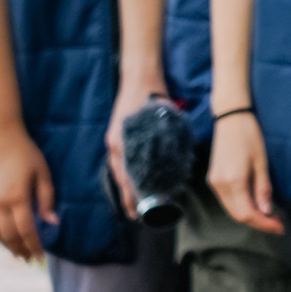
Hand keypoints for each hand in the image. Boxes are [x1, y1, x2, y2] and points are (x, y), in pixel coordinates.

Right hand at [0, 124, 56, 259]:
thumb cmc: (25, 152)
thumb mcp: (42, 172)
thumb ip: (47, 198)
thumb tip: (52, 222)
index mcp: (17, 197)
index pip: (26, 230)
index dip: (33, 244)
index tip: (41, 255)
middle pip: (9, 235)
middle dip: (20, 249)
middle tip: (30, 259)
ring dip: (6, 245)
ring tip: (17, 253)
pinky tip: (2, 238)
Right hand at [103, 76, 168, 218]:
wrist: (139, 74)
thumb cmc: (154, 94)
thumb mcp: (163, 116)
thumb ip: (167, 137)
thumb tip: (177, 159)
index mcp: (124, 142)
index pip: (127, 177)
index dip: (132, 196)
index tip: (137, 211)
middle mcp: (115, 144)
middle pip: (120, 178)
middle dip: (127, 198)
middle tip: (134, 217)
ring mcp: (113, 140)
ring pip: (117, 171)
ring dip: (124, 188)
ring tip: (131, 207)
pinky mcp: (115, 135)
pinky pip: (118, 161)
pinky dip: (123, 174)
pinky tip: (130, 183)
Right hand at [208, 110, 284, 233]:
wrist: (230, 119)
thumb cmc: (249, 136)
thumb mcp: (261, 162)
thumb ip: (263, 188)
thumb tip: (266, 212)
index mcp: (232, 182)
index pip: (247, 214)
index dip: (263, 224)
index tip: (279, 227)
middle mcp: (219, 186)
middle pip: (237, 215)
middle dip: (258, 222)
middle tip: (277, 223)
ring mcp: (214, 183)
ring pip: (231, 209)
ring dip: (249, 215)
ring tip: (269, 214)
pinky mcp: (213, 179)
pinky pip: (227, 200)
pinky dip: (241, 205)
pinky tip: (255, 202)